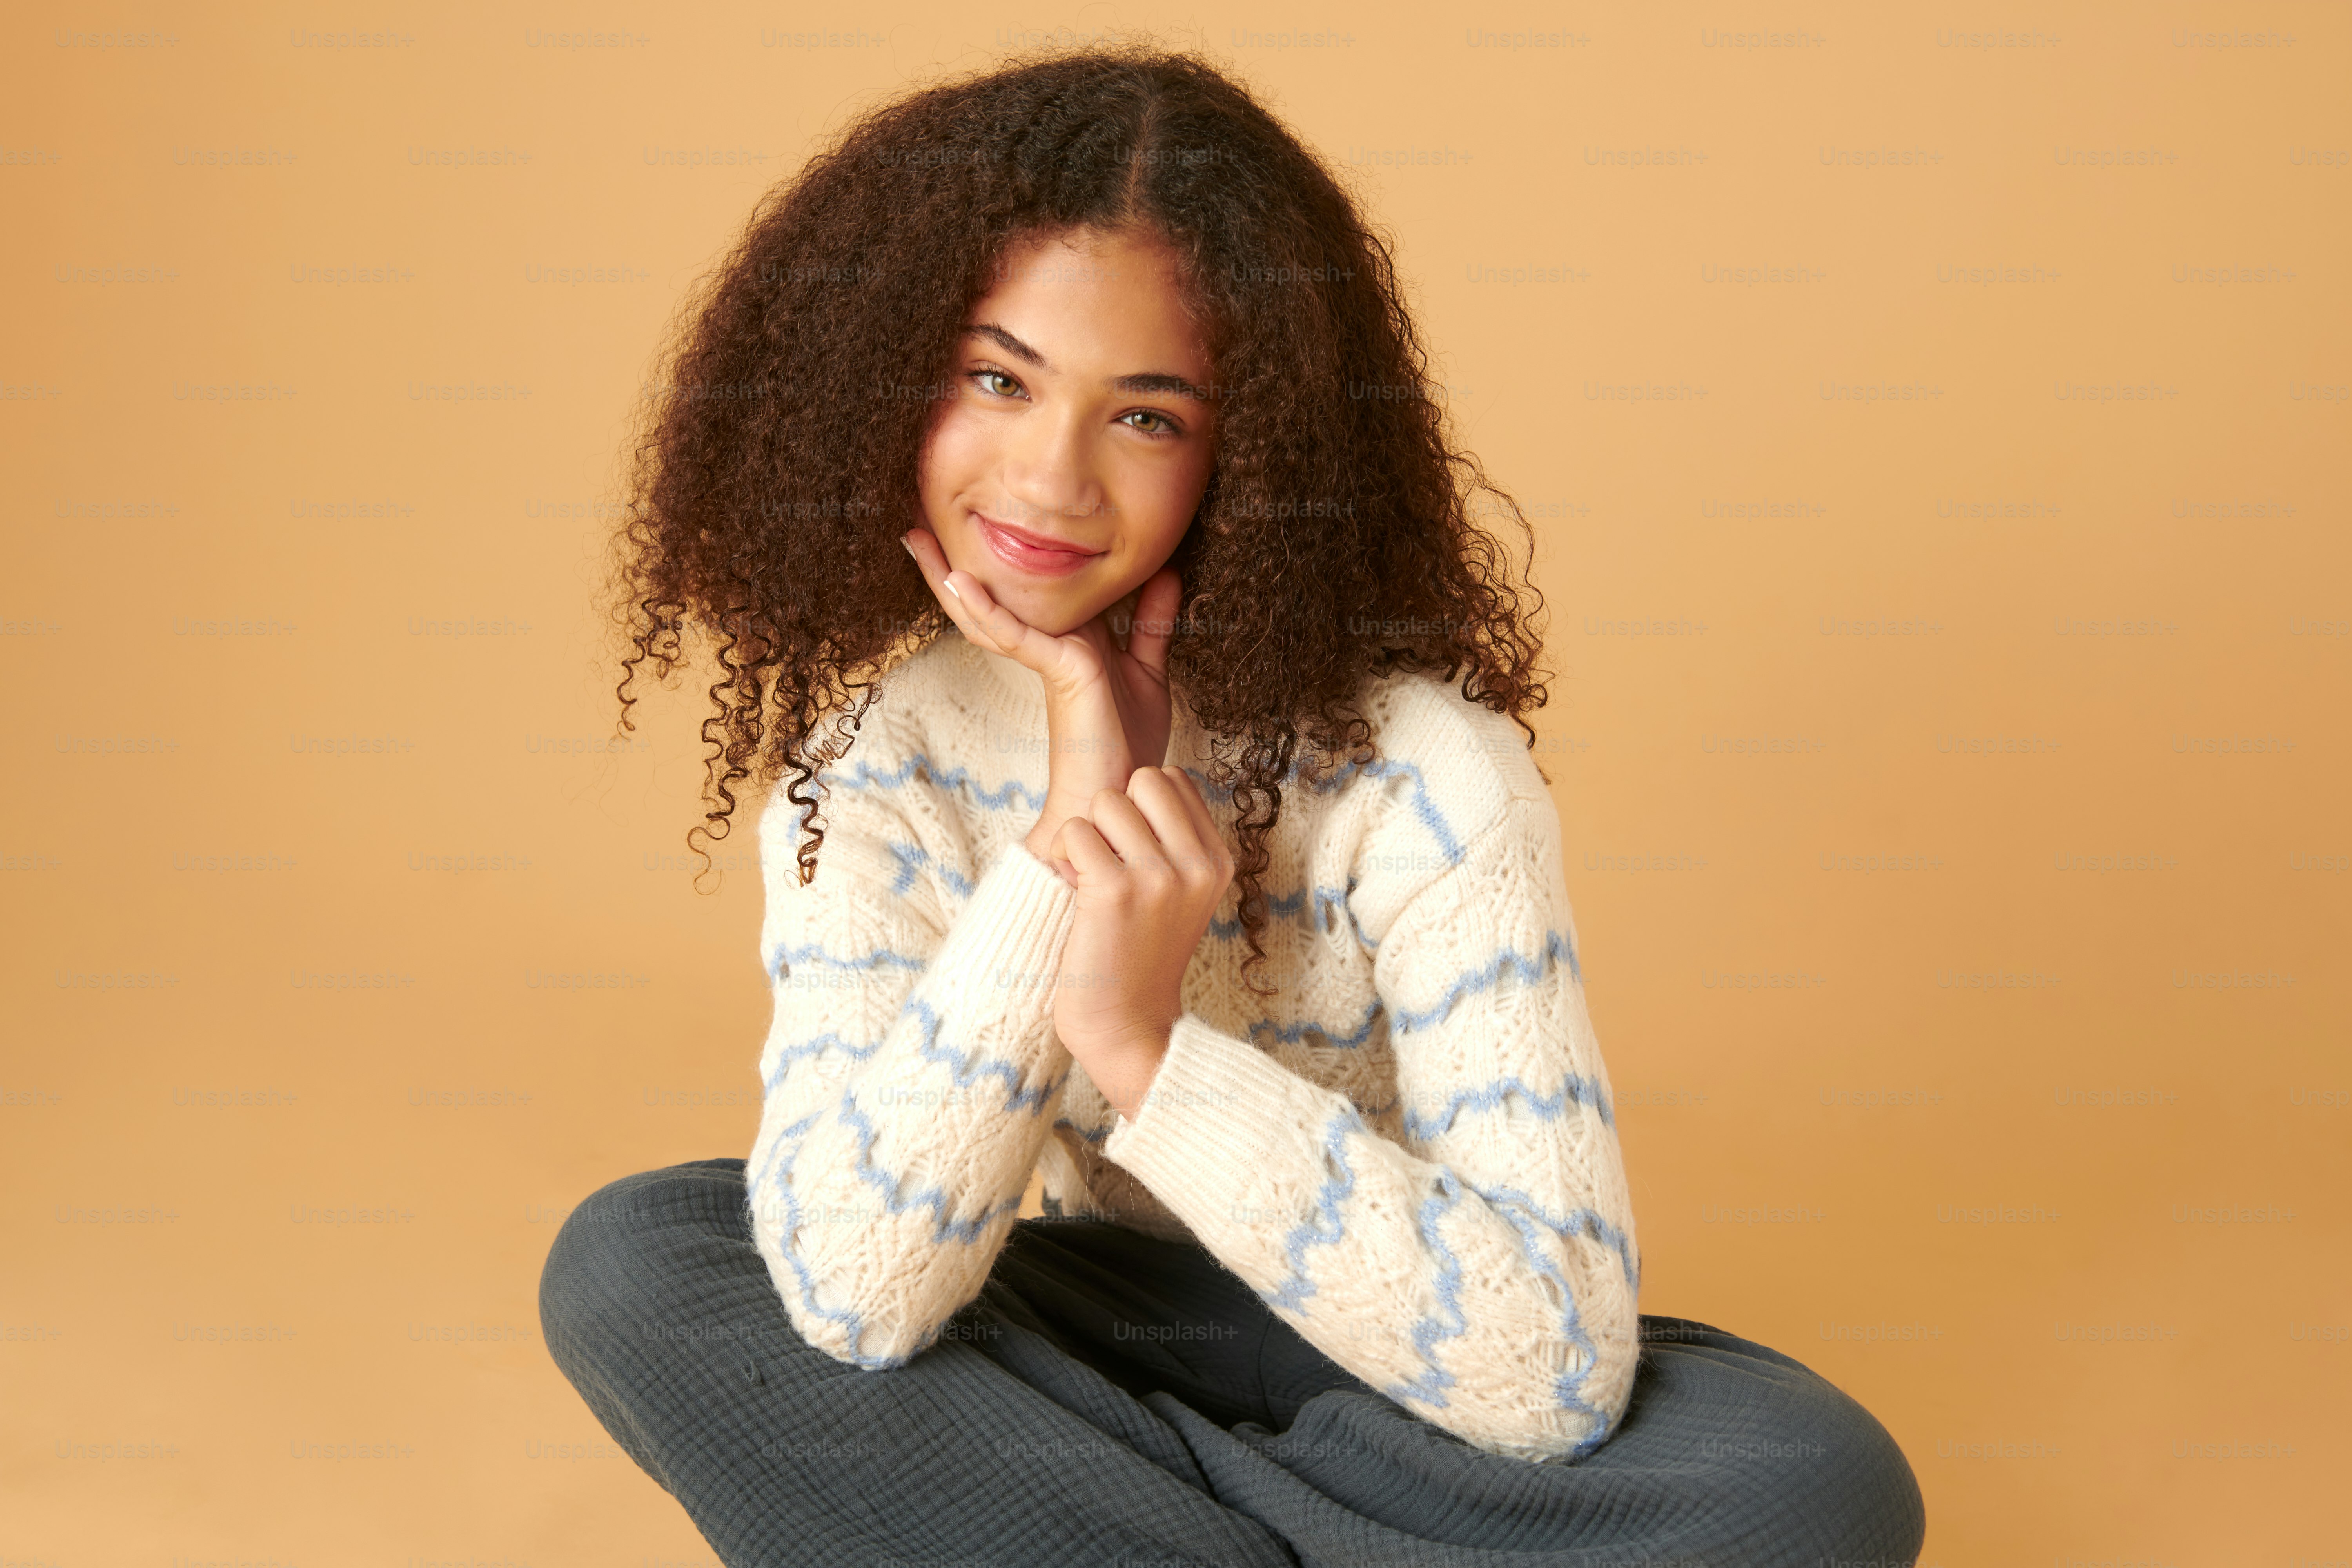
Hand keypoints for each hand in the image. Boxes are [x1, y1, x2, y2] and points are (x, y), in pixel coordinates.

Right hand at [901, 528, 1183, 883]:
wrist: (1123, 792)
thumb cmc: (1130, 741)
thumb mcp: (1147, 668)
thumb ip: (1152, 622)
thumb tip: (1168, 574)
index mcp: (1068, 641)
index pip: (1027, 594)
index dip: (998, 563)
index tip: (973, 526)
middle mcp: (1052, 645)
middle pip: (996, 598)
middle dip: (957, 564)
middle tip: (919, 526)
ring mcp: (1052, 656)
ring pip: (991, 612)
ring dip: (949, 577)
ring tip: (916, 540)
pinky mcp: (1060, 670)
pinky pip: (1017, 636)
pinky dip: (988, 609)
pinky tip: (958, 581)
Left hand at [1048, 766, 1234, 1121]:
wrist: (1129, 1027)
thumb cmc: (1141, 958)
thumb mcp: (1182, 897)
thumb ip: (1174, 844)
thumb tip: (1134, 789)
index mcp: (1218, 862)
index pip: (1174, 781)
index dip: (1141, 804)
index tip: (1132, 848)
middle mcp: (1197, 864)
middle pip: (1145, 779)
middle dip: (1115, 810)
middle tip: (1108, 858)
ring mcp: (1160, 876)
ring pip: (1107, 801)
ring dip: (1087, 835)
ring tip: (1090, 878)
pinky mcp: (1115, 890)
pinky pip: (1075, 831)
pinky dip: (1063, 855)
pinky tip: (1073, 889)